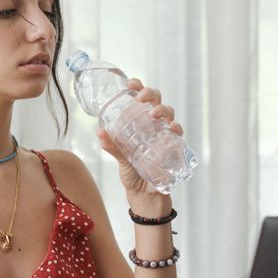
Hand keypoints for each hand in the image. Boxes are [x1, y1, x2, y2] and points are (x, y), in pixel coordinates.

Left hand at [97, 78, 184, 196]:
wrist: (144, 194)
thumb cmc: (132, 171)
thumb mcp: (120, 158)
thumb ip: (111, 146)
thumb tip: (100, 131)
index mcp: (138, 121)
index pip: (140, 98)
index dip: (138, 87)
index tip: (130, 84)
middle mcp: (153, 124)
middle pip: (156, 100)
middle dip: (150, 94)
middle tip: (141, 98)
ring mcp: (164, 134)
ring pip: (169, 113)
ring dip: (163, 110)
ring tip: (154, 114)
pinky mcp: (174, 146)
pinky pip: (178, 133)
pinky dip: (176, 129)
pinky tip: (172, 129)